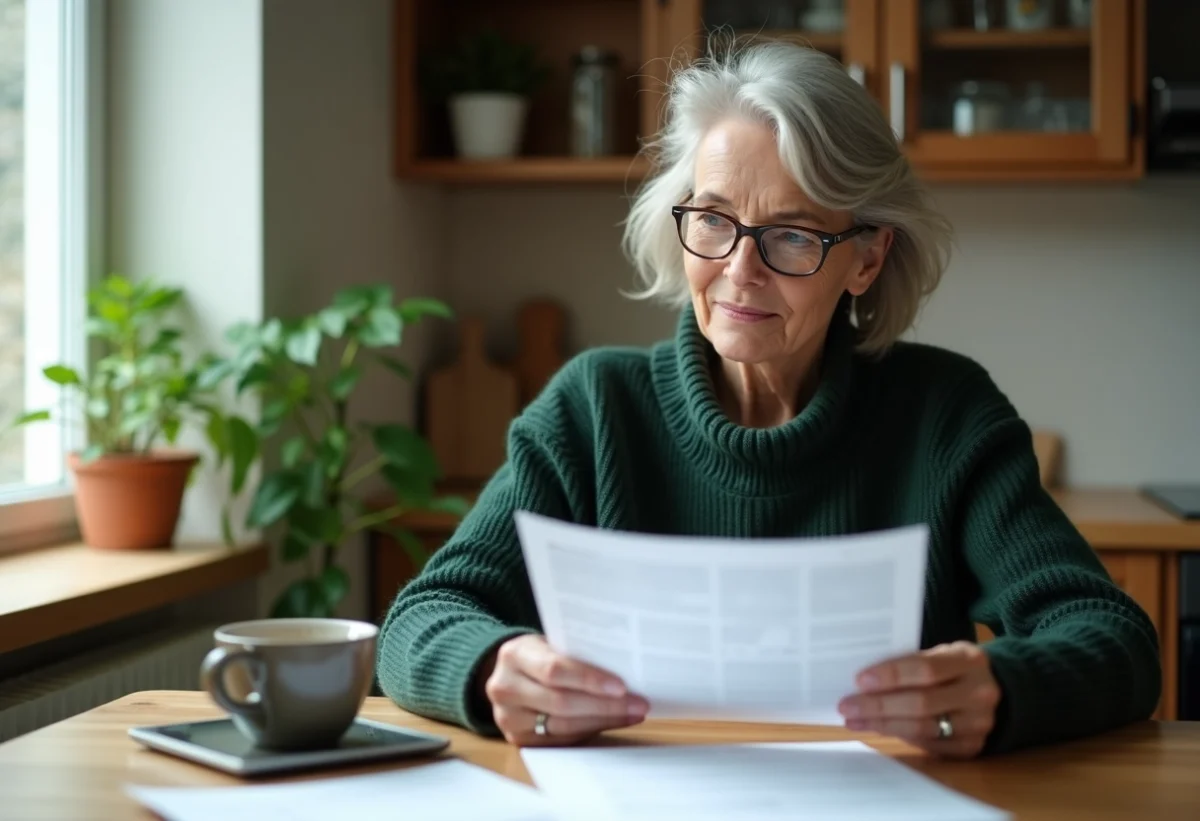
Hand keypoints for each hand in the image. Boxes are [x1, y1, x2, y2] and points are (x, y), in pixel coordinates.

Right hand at [482, 634, 648, 746]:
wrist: (508, 674)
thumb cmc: (539, 654)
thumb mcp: (549, 643)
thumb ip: (576, 654)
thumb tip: (625, 669)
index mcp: (514, 655)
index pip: (554, 670)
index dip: (589, 679)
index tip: (621, 686)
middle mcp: (504, 688)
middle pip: (561, 702)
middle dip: (605, 705)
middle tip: (638, 703)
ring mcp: (508, 718)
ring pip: (563, 725)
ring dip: (604, 720)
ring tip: (633, 713)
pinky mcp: (518, 739)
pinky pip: (562, 739)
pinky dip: (592, 730)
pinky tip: (614, 721)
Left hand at [837, 641, 1001, 758]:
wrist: (997, 691)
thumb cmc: (954, 668)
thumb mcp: (942, 653)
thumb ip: (912, 662)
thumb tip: (864, 680)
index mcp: (969, 660)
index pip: (925, 669)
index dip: (891, 675)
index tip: (860, 680)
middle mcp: (979, 693)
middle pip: (921, 703)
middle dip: (879, 706)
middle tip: (847, 706)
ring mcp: (978, 724)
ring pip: (922, 728)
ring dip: (883, 725)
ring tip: (855, 720)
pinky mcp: (971, 747)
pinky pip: (928, 745)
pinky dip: (900, 736)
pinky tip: (878, 728)